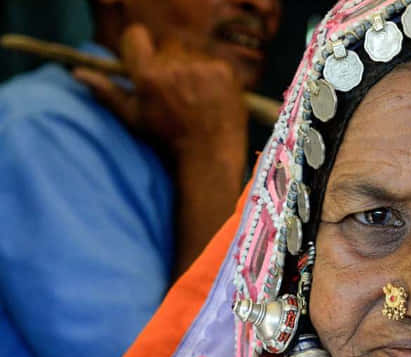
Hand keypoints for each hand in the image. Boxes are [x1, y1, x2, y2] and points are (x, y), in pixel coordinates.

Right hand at [74, 24, 248, 273]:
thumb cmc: (167, 140)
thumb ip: (107, 92)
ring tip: (194, 97)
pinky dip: (211, 75)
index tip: (145, 62)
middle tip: (175, 91)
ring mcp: (202, 67)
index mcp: (148, 76)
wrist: (210, 156)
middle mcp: (174, 67)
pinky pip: (211, 61)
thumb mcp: (133, 118)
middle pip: (165, 46)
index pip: (135, 36)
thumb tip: (78, 73)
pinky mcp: (223, 71)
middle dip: (167, 63)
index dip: (138, 48)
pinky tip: (211, 97)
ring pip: (189, 53)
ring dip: (190, 69)